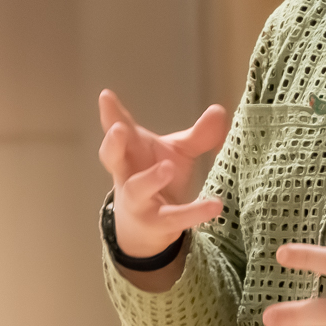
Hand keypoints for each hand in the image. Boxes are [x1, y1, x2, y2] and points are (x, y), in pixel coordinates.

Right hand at [97, 89, 227, 260]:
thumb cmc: (157, 179)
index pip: (118, 130)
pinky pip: (174, 217)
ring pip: (137, 189)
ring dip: (150, 178)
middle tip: (118, 129)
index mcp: (130, 152)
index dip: (110, 114)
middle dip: (113, 143)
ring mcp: (138, 200)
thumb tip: (219, 110)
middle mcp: (127, 174)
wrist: (145, 229)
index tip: (106, 96)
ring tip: (167, 168)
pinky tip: (214, 205)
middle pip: (112, 158)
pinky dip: (194, 212)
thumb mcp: (176, 154)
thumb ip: (197, 135)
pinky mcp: (156, 223)